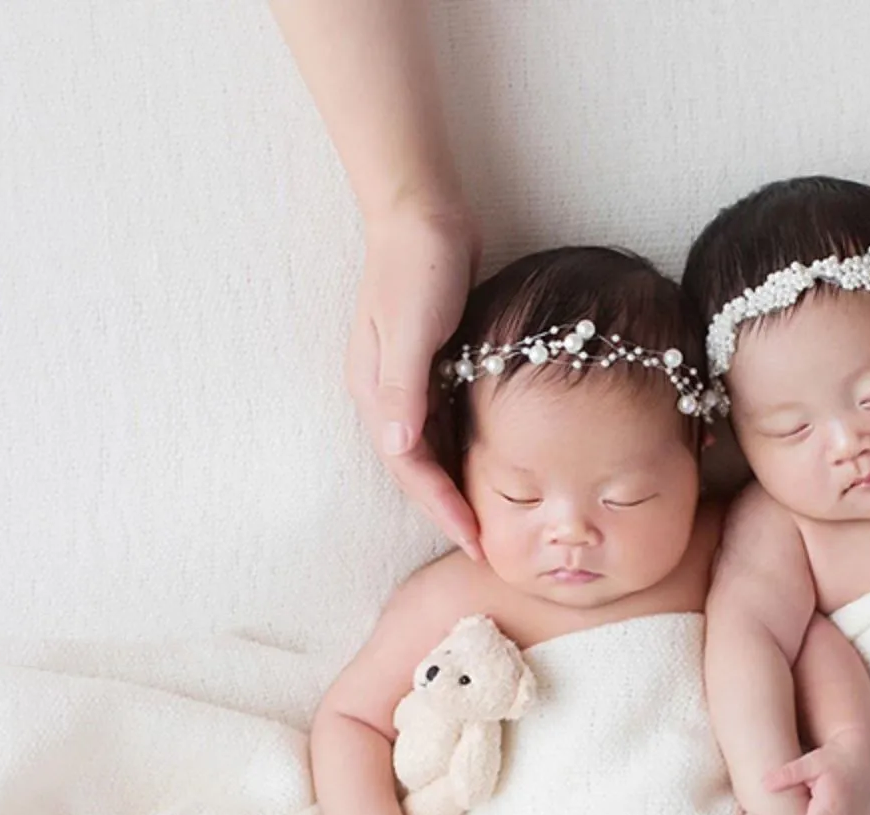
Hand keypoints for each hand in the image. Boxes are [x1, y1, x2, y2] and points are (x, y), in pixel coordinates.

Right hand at [346, 201, 483, 558]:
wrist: (422, 211)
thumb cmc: (417, 265)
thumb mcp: (412, 327)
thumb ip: (403, 386)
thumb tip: (397, 447)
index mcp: (374, 391)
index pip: (410, 468)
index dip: (441, 508)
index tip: (474, 542)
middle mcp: (386, 393)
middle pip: (418, 468)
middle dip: (449, 509)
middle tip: (488, 548)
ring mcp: (408, 378)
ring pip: (433, 449)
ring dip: (458, 484)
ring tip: (494, 520)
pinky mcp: (432, 363)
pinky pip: (446, 422)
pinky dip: (466, 450)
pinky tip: (495, 466)